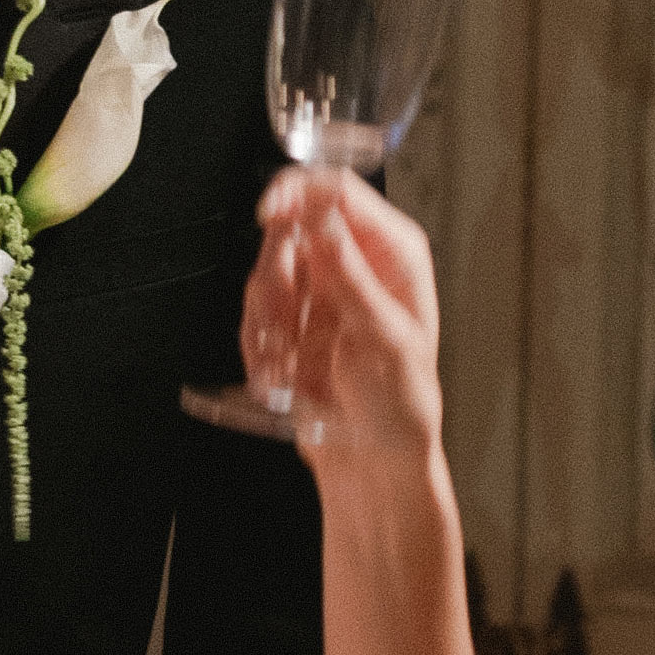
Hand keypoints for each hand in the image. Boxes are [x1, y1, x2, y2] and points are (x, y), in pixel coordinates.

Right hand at [240, 173, 447, 472]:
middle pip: (288, 229)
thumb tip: (324, 221)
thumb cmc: (401, 405)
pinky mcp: (291, 320)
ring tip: (286, 364)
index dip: (298, 193)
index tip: (269, 215)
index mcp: (391, 253)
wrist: (374, 461)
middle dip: (276, 279)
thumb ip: (352, 277)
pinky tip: (283, 376)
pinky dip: (259, 345)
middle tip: (283, 322)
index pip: (336, 192)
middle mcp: (353, 262)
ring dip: (265, 321)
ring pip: (264, 273)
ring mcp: (318, 290)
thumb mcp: (385, 339)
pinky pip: (253, 313)